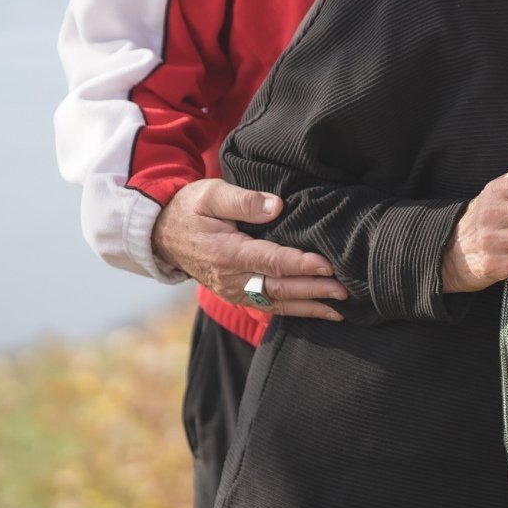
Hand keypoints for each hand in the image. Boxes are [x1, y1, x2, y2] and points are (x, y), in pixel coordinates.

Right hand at [152, 178, 348, 318]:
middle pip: (279, 287)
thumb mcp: (211, 194)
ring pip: (276, 303)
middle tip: (345, 290)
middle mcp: (231, 278)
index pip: (272, 261)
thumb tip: (277, 206)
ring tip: (339, 310)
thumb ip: (244, 200)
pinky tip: (317, 312)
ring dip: (308, 307)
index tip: (328, 265)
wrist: (161, 234)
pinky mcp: (236, 294)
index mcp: (228, 252)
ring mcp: (233, 290)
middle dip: (313, 290)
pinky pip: (267, 306)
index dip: (301, 265)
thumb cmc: (191, 208)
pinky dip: (293, 311)